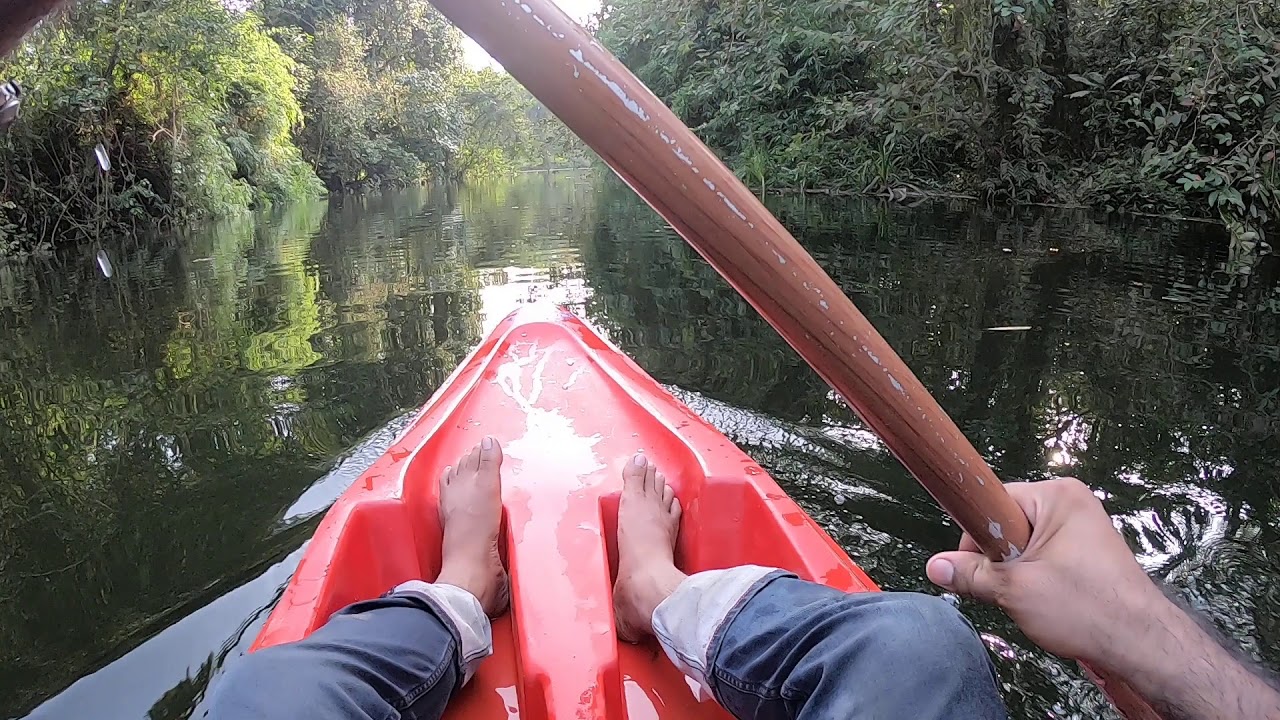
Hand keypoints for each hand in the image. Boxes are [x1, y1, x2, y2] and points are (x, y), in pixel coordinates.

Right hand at [926, 478, 1166, 666]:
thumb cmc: (1087, 607)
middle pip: (1008, 523)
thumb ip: (969, 574)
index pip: (994, 501)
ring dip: (1018, 573)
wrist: (1142, 644)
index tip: (976, 566)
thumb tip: (934, 566)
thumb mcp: (1014, 589)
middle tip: (1009, 588)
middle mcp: (1072, 502)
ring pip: (1024, 545)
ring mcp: (1083, 526)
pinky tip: (1047, 601)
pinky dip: (1036, 578)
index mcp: (1057, 495)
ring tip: (1033, 598)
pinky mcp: (1088, 551)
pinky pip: (1044, 556)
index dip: (977, 536)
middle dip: (999, 559)